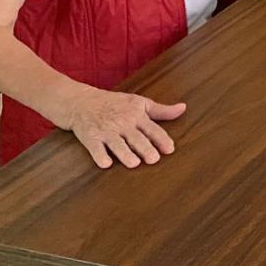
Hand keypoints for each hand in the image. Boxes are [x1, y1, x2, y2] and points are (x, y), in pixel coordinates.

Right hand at [63, 86, 186, 169]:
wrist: (83, 102)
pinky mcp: (90, 137)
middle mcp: (122, 123)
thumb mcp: (140, 103)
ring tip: (134, 163)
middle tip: (154, 159)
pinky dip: (100, 156)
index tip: (170, 149)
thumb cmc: (115, 104)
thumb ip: (162, 110)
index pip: (152, 129)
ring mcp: (106, 131)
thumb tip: (183, 108)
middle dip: (145, 148)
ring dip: (125, 154)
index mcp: (136, 115)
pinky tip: (106, 163)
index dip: (161, 139)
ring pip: (117, 144)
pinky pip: (95, 148)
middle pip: (135, 138)